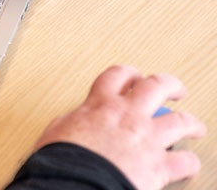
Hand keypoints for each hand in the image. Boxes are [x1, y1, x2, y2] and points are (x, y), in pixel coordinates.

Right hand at [34, 64, 206, 189]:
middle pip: (157, 86)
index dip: (129, 74)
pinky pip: (184, 161)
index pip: (118, 75)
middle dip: (169, 85)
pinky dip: (189, 162)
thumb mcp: (57, 130)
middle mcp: (128, 115)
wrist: (76, 182)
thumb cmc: (62, 159)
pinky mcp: (160, 166)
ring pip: (181, 121)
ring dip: (191, 122)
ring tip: (194, 126)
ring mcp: (147, 138)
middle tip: (173, 90)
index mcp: (100, 104)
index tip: (133, 78)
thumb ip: (72, 121)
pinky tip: (189, 163)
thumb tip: (72, 122)